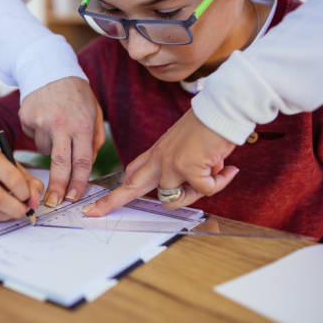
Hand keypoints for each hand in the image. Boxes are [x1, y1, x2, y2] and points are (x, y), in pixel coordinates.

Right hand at [0, 145, 43, 220]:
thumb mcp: (15, 165)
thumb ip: (30, 183)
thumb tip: (34, 202)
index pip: (11, 178)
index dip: (24, 192)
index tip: (28, 196)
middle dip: (16, 208)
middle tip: (25, 208)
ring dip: (9, 215)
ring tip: (16, 209)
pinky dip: (0, 216)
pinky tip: (6, 210)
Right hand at [19, 77, 104, 206]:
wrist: (48, 68)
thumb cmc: (75, 93)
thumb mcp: (94, 111)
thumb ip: (94, 138)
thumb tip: (86, 164)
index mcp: (81, 124)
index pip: (82, 161)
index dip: (78, 183)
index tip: (74, 198)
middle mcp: (61, 124)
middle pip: (60, 164)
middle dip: (57, 187)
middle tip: (52, 203)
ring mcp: (41, 122)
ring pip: (45, 150)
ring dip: (51, 146)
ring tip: (56, 125)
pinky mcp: (26, 118)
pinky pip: (34, 138)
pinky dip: (40, 134)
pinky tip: (44, 118)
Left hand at [83, 109, 238, 215]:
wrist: (222, 110)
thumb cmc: (210, 128)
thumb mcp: (188, 149)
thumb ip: (185, 169)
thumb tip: (197, 186)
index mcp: (157, 153)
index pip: (132, 172)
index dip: (118, 190)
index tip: (98, 202)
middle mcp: (159, 159)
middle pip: (129, 187)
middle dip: (110, 201)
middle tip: (93, 212)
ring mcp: (170, 164)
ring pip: (172, 199)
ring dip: (196, 193)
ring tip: (215, 174)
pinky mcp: (187, 168)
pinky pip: (204, 190)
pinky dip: (219, 183)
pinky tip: (228, 169)